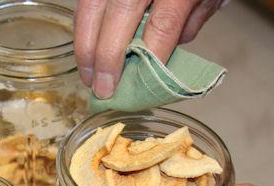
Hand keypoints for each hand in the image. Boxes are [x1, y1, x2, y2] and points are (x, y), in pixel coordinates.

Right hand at [75, 0, 225, 97]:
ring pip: (91, 7)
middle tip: (102, 90)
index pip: (162, 25)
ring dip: (85, 46)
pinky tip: (85, 49)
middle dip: (106, 58)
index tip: (136, 86)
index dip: (148, 59)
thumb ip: (191, 20)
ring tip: (88, 76)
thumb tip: (160, 53)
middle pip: (118, 16)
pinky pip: (85, 0)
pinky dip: (82, 27)